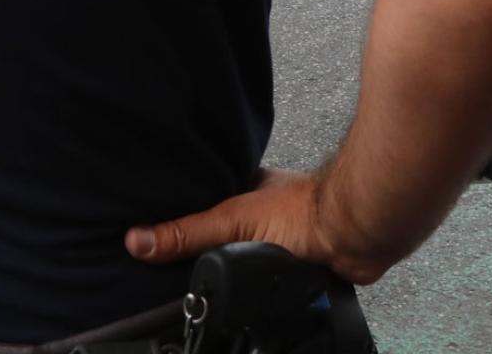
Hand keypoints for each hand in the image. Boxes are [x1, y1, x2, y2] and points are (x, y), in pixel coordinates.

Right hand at [124, 167, 384, 284]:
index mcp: (245, 191)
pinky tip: (249, 300)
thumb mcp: (233, 221)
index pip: (203, 205)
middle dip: (209, 255)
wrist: (354, 236)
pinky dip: (261, 291)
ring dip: (240, 276)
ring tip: (213, 293)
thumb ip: (188, 233)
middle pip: (225, 238)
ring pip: (249, 262)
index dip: (182, 224)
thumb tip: (136, 241)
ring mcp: (283, 240)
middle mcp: (263, 214)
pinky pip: (271, 284)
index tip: (155, 242)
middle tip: (179, 277)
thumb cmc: (305, 211)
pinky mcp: (300, 268)